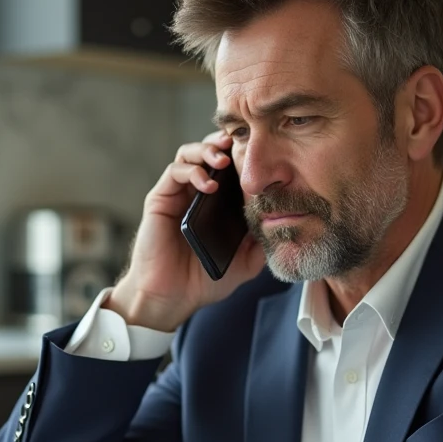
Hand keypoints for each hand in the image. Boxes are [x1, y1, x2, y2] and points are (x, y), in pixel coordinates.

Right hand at [109, 130, 264, 331]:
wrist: (171, 298)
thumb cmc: (202, 282)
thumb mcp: (244, 263)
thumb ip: (261, 244)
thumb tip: (282, 223)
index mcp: (214, 204)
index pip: (228, 168)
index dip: (241, 155)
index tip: (260, 152)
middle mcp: (194, 194)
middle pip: (208, 152)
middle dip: (223, 143)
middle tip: (239, 143)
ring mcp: (177, 195)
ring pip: (189, 154)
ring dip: (207, 150)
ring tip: (222, 160)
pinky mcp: (160, 199)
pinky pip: (175, 172)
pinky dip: (192, 171)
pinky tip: (208, 184)